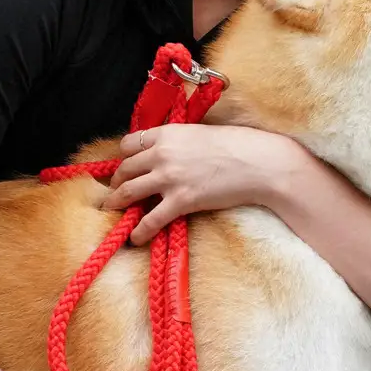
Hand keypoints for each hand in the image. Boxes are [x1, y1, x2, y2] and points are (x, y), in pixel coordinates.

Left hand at [103, 125, 298, 244]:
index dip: (124, 156)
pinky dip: (138, 231)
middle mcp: (162, 154)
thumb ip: (178, 141)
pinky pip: (149, 220)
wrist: (257, 163)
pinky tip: (134, 238)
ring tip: (113, 210)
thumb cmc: (236, 145)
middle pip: (125, 168)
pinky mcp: (180, 201)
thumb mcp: (200, 133)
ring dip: (116, 203)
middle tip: (116, 190)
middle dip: (117, 181)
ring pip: (128, 192)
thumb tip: (167, 152)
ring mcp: (169, 178)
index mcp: (167, 134)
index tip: (126, 165)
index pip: (129, 143)